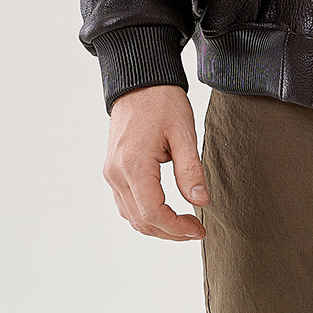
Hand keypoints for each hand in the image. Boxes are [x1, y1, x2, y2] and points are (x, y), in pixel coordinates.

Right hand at [104, 84, 208, 240]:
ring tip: (184, 224)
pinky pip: (125, 202)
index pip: (153, 213)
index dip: (177, 228)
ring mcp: (111, 172)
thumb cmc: (162, 101)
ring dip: (157, 226)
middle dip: (169, 232)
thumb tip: (201, 202)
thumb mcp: (183, 132)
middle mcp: (116, 173)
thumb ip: (191, 170)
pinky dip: (144, 213)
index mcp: (134, 165)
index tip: (198, 229)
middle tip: (196, 230)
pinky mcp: (113, 169)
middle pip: (140, 220)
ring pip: (131, 215)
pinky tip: (165, 211)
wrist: (139, 80)